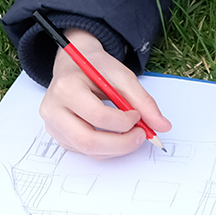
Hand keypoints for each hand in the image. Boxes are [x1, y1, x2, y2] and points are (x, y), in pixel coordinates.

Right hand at [41, 29, 173, 157]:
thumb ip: (143, 101)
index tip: (138, 115)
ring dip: (116, 148)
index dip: (124, 121)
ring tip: (131, 135)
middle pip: (88, 141)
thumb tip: (162, 126)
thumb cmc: (95, 67)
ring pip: (88, 151)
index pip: (98, 116)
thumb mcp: (121, 75)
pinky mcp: (59, 136)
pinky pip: (85, 151)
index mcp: (66, 88)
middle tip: (141, 136)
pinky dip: (106, 148)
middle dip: (121, 144)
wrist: (74, 63)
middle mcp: (53, 110)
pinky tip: (115, 135)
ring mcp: (53, 126)